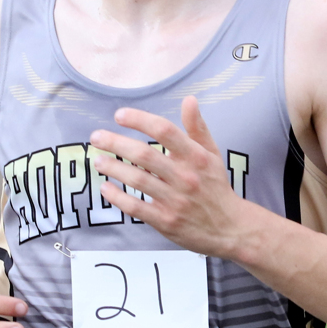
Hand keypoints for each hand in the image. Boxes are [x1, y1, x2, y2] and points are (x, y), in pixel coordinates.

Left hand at [88, 96, 258, 257]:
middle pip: (145, 155)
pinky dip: (118, 197)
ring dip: (113, 168)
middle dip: (116, 143)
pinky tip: (106, 187)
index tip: (119, 115)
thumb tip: (189, 100)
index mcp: (196, 157)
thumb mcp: (212, 155)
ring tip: (98, 160)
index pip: (165, 131)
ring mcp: (175, 200)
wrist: (230, 228)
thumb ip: (198, 128)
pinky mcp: (166, 221)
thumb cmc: (216, 187)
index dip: (140, 120)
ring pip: (138, 180)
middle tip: (96, 137)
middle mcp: (185, 176)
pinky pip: (136, 207)